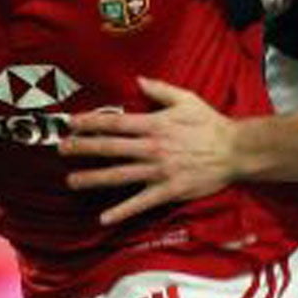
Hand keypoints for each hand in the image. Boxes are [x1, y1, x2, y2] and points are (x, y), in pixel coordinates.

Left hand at [58, 78, 236, 224]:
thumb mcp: (187, 99)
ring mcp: (159, 171)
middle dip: (83, 148)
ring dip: (93, 178)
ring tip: (72, 181)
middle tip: (62, 149)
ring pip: (119, 175)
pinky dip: (121, 211)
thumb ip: (160, 90)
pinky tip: (103, 217)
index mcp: (155, 125)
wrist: (235, 151)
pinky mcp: (168, 191)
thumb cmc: (210, 124)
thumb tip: (137, 80)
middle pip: (110, 148)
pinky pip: (140, 203)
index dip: (91, 122)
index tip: (71, 123)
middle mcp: (152, 148)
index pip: (115, 122)